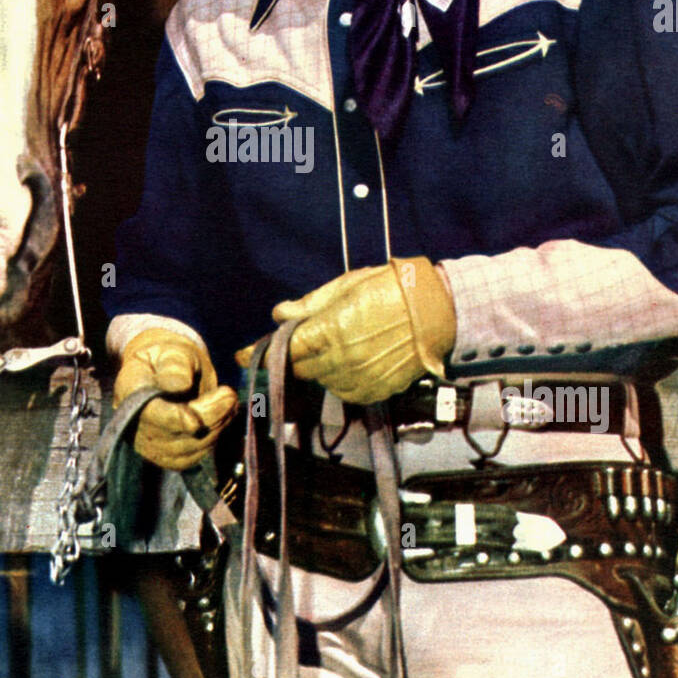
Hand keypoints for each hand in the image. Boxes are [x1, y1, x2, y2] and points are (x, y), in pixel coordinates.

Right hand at [114, 328, 238, 469]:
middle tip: (230, 395)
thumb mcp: (171, 352)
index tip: (194, 421)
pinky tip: (223, 417)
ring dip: (216, 426)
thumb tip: (181, 385)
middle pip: (173, 433)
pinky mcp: (167, 457)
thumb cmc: (169, 359)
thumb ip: (175, 365)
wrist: (165, 374)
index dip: (172, 419)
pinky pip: (194, 456)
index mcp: (129, 391)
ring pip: (188, 448)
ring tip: (229, 401)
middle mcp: (133, 424)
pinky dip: (214, 438)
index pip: (148, 413)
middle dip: (207, 417)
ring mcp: (148, 445)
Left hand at [234, 258, 455, 404]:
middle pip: (299, 367)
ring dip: (317, 367)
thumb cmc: (390, 289)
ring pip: (321, 380)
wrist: (437, 310)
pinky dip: (339, 379)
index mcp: (331, 329)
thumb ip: (309, 305)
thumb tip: (278, 313)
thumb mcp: (346, 286)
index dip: (260, 352)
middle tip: (296, 343)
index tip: (240, 355)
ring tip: (336, 344)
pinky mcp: (375, 390)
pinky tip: (350, 360)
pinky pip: (344, 391)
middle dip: (292, 356)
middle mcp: (342, 359)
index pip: (284, 349)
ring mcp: (360, 378)